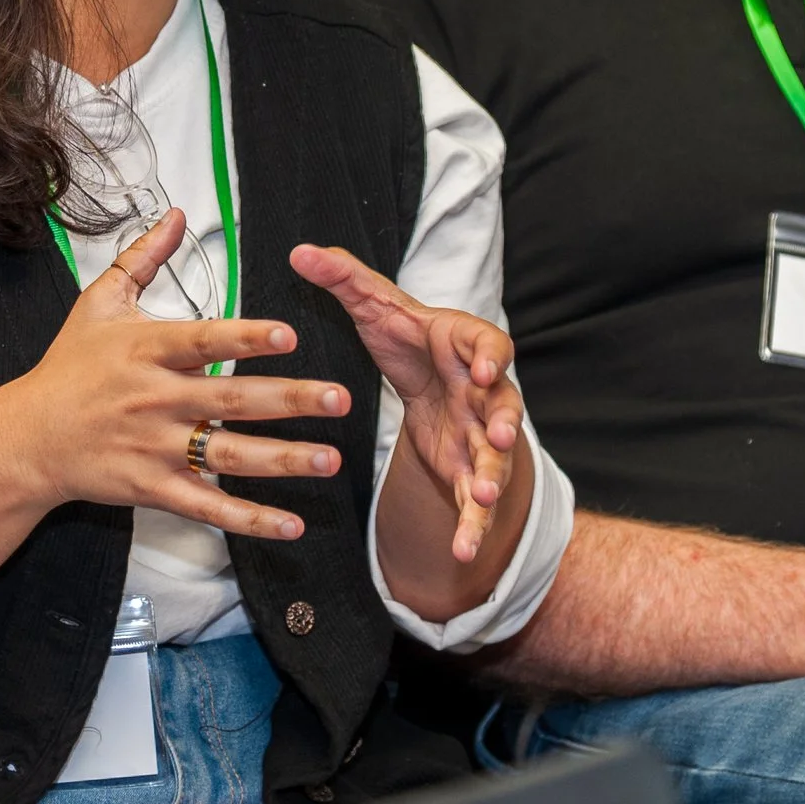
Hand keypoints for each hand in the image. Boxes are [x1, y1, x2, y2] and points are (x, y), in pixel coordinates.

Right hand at [3, 210, 352, 541]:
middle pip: (231, 399)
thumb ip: (142, 257)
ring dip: (284, 460)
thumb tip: (177, 215)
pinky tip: (291, 524)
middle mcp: (155, 399)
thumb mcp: (98, 303)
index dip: (247, 338)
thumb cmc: (68, 367)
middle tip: (339, 397)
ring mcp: (156, 447)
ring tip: (330, 459)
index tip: (290, 334)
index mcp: (147, 350)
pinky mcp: (154, 487)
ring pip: (229, 455)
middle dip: (289, 400)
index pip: (204, 341)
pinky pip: (208, 506)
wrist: (28, 438)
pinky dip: (249, 519)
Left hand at [289, 243, 523, 562]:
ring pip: (494, 458)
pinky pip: (475, 501)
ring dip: (492, 478)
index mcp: (466, 344)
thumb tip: (300, 251)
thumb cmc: (407, 335)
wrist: (429, 375)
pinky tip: (464, 553)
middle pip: (503, 405)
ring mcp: (481, 433)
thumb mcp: (374, 306)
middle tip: (498, 435)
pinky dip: (473, 526)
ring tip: (480, 498)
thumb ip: (343, 278)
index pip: (488, 344)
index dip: (487, 356)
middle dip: (504, 421)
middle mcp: (484, 391)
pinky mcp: (469, 468)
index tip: (480, 368)